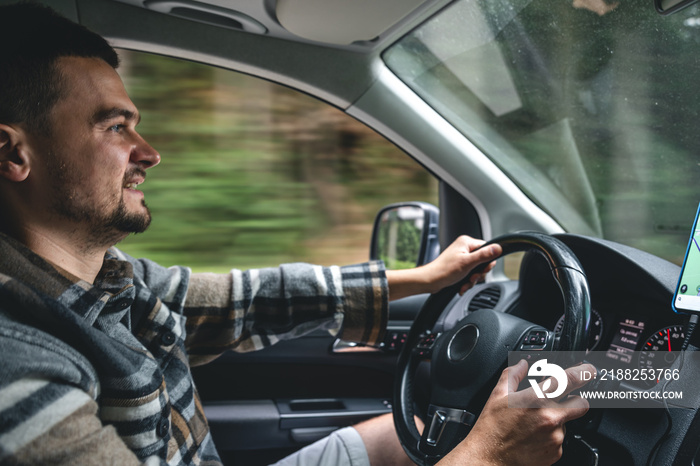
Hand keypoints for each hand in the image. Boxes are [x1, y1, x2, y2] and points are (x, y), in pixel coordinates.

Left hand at [422, 235, 501, 294]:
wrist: (431, 281)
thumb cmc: (444, 270)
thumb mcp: (468, 263)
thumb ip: (484, 255)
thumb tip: (498, 248)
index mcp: (466, 242)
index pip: (487, 248)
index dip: (487, 261)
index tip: (483, 269)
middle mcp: (464, 248)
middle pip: (483, 261)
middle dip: (479, 273)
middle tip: (472, 277)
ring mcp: (461, 257)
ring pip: (477, 270)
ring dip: (472, 279)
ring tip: (465, 283)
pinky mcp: (459, 266)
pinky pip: (470, 274)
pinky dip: (467, 281)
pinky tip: (462, 286)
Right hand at [442, 360, 593, 465]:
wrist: (490, 457)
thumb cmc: (492, 428)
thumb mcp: (498, 395)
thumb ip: (513, 374)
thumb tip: (522, 364)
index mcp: (537, 400)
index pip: (569, 380)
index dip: (583, 372)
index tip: (588, 369)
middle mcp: (550, 418)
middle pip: (581, 404)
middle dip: (577, 399)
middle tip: (563, 400)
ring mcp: (555, 437)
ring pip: (567, 423)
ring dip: (557, 420)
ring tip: (534, 424)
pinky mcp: (556, 452)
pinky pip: (559, 439)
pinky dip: (551, 436)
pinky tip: (534, 436)